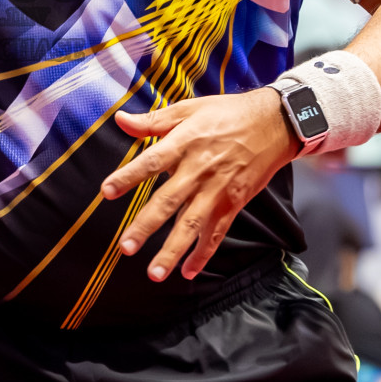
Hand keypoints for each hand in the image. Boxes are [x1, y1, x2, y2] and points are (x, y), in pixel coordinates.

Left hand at [100, 87, 297, 280]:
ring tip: (155, 273)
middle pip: (168, 201)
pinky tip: (188, 272)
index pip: (151, 161)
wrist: (273, 123)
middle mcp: (199, 169)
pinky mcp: (234, 203)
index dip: (128, 176)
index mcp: (184, 143)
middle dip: (146, 226)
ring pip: (192, 225)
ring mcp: (217, 189)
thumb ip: (153, 120)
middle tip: (126, 247)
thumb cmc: (227, 113)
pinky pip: (216, 233)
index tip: (106, 191)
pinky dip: (203, 254)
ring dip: (173, 250)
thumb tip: (120, 119)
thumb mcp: (189, 108)